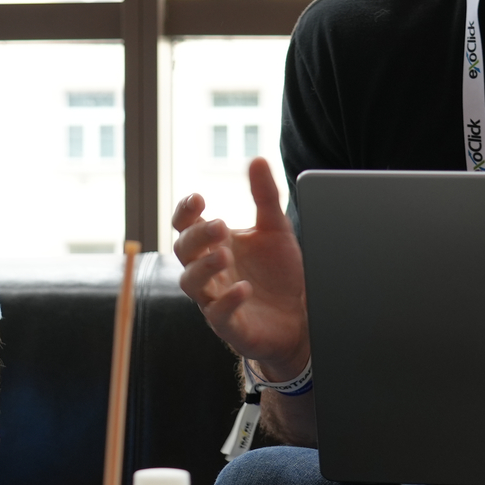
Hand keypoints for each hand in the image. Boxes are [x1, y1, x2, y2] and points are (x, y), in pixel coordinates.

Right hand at [172, 157, 309, 378]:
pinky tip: (244, 288)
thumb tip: (256, 159)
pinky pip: (218, 315)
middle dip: (198, 237)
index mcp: (214, 245)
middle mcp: (209, 271)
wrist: (301, 316)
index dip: (185, 212)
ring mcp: (215, 299)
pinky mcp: (231, 326)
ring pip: (191, 284)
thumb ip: (264, 196)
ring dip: (205, 268)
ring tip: (225, 255)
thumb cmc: (279, 272)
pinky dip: (227, 301)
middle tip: (221, 226)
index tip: (199, 199)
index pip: (185, 226)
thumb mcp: (276, 229)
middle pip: (183, 252)